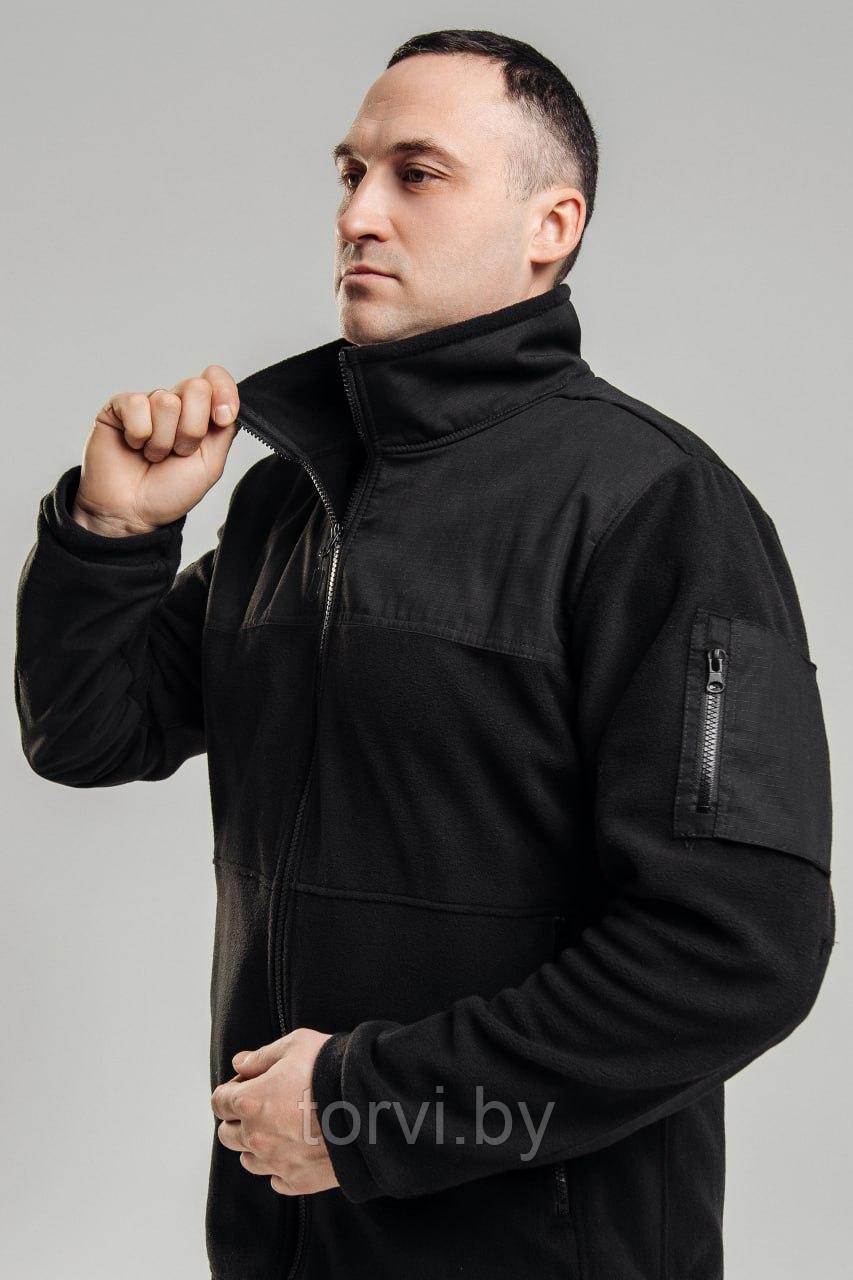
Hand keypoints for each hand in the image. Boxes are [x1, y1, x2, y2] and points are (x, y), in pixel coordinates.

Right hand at [72, 365, 239, 535]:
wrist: (132, 512)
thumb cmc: (168, 492)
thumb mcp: (210, 465)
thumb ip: (224, 431)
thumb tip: (229, 403)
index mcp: (200, 415)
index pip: (215, 378)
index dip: (224, 392)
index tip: (223, 418)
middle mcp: (175, 404)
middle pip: (196, 388)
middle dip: (191, 430)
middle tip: (178, 452)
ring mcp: (147, 403)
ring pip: (166, 401)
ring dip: (162, 440)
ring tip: (153, 455)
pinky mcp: (119, 406)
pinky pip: (136, 405)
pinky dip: (138, 434)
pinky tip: (133, 446)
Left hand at [211, 1028, 338, 1196]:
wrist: (369, 1105)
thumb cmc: (332, 1069)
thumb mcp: (296, 1045)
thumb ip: (262, 1056)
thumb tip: (240, 1063)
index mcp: (250, 1102)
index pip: (219, 1102)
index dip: (231, 1091)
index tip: (247, 1085)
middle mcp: (256, 1137)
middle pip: (227, 1135)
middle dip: (238, 1119)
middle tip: (263, 1105)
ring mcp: (276, 1163)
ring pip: (248, 1159)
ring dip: (256, 1144)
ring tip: (280, 1128)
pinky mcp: (298, 1181)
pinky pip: (276, 1179)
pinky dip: (280, 1166)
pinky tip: (295, 1149)